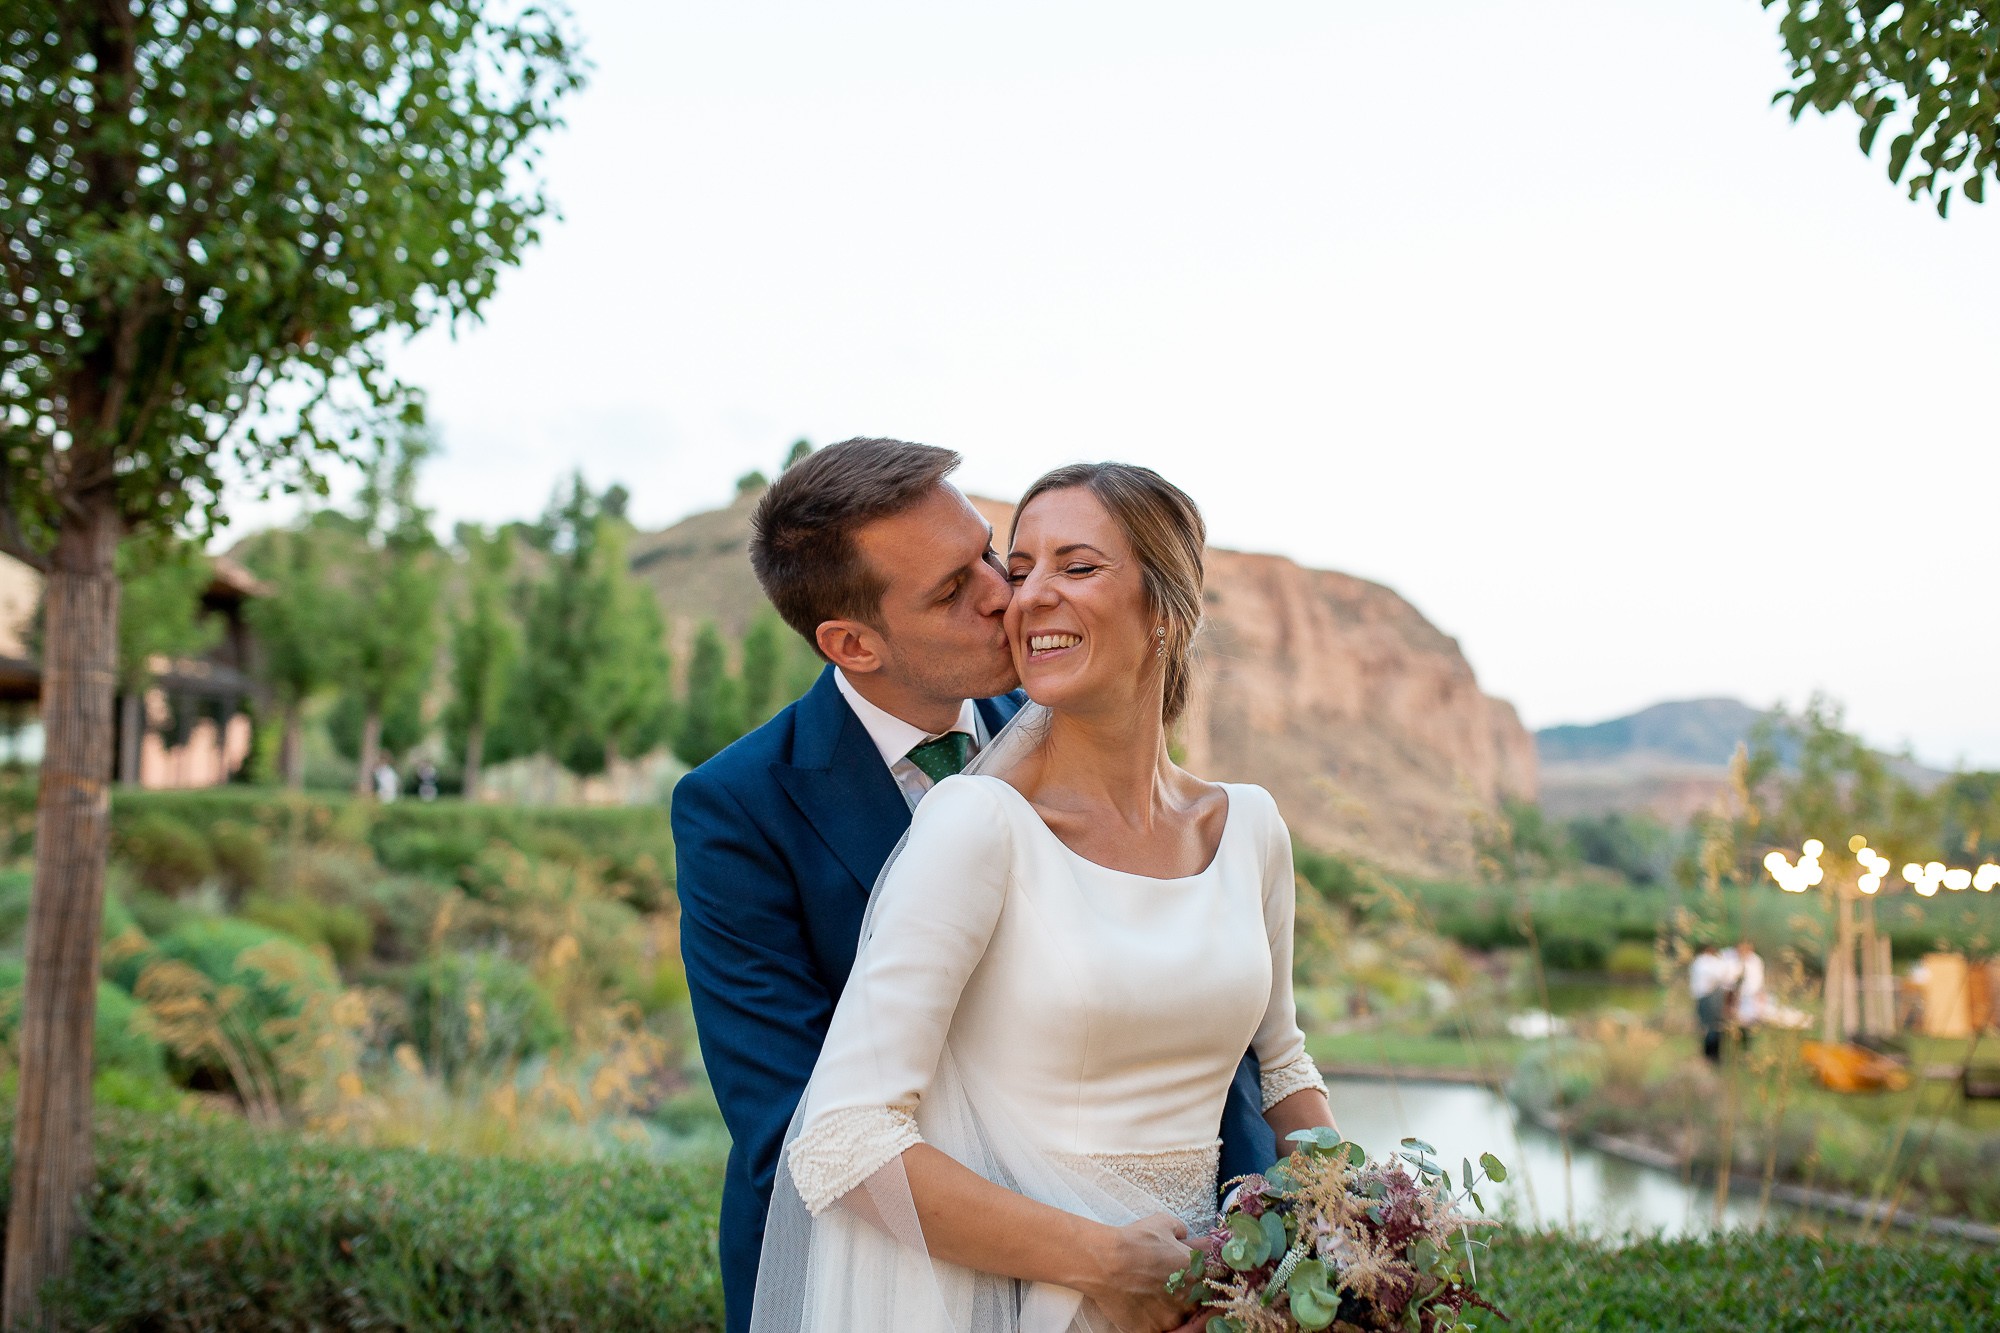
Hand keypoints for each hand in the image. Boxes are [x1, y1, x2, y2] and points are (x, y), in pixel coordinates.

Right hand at [1072, 1212, 1197, 1332]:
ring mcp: (1172, 1318)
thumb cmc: (1134, 1240)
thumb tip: (1184, 1237)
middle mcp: (1190, 1299)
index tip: (1190, 1278)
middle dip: (1185, 1295)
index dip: (1200, 1281)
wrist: (1105, 1261)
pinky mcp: (1153, 1330)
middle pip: (1195, 1303)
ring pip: (1178, 1318)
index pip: (1212, 1284)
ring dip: (1170, 1308)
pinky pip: (1158, 1328)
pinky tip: (1141, 1304)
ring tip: (1150, 1294)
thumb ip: (1182, 1231)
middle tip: (1165, 1284)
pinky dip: (1152, 1318)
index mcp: (1198, 1273)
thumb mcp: (1164, 1223)